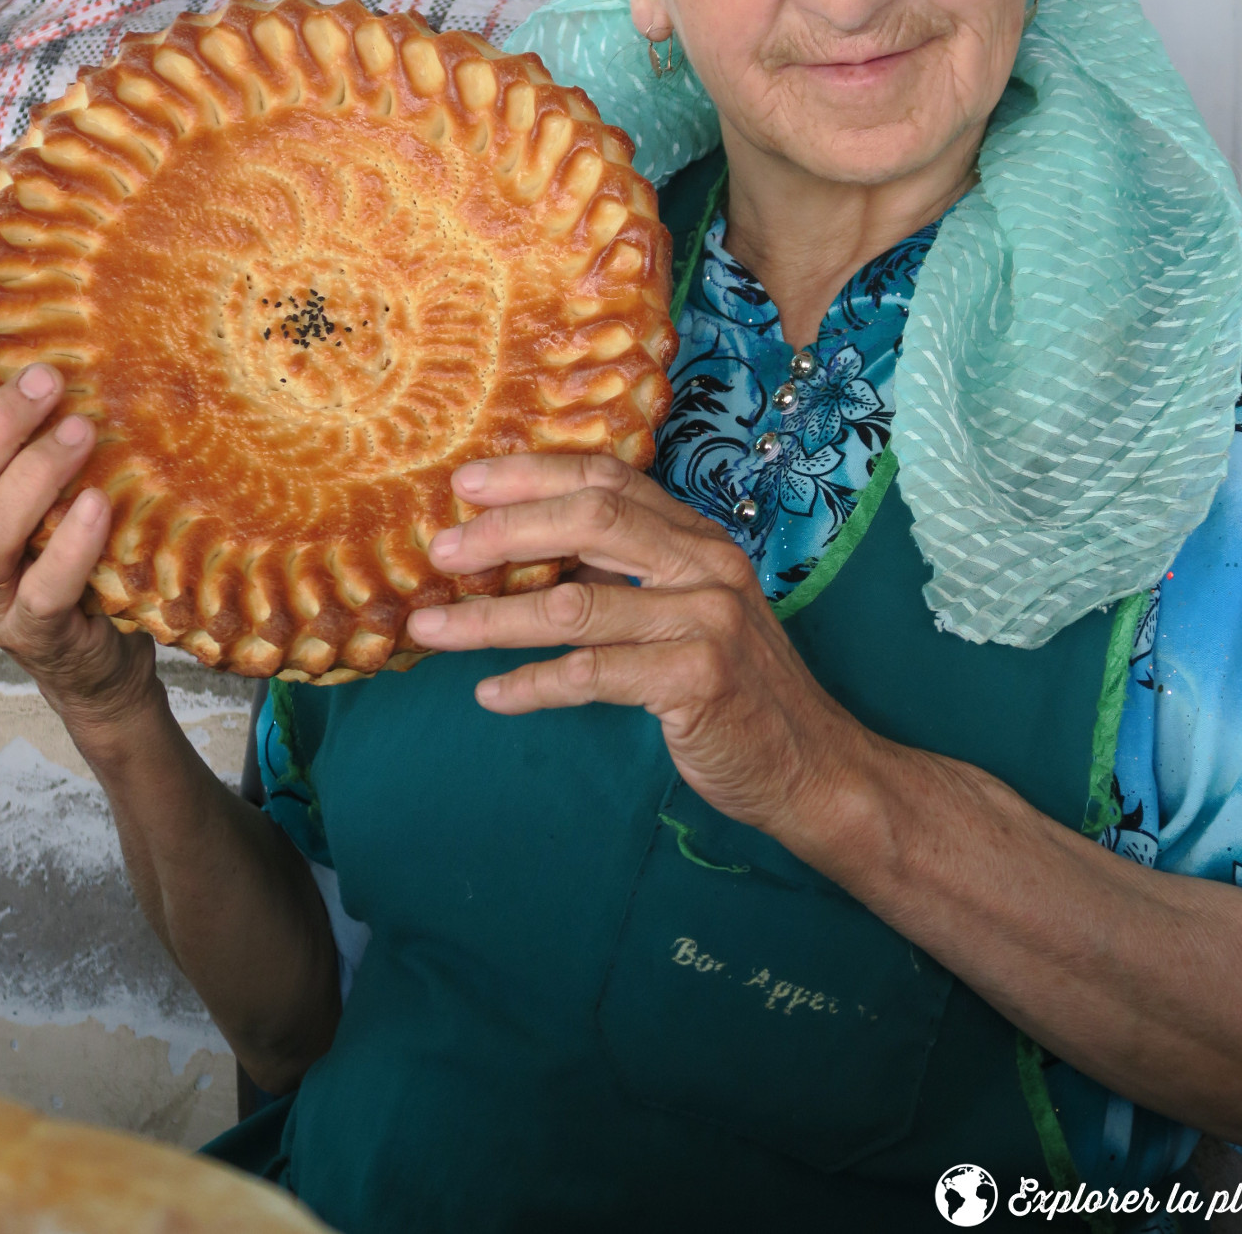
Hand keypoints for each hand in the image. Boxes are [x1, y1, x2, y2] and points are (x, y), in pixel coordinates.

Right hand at [0, 313, 155, 743]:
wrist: (94, 653)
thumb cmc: (62, 546)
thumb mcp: (37, 482)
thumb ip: (28, 429)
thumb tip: (45, 341)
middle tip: (46, 378)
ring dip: (30, 477)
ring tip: (79, 432)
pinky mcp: (33, 632)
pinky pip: (43, 591)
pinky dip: (70, 548)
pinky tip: (97, 505)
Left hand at [406, 454, 874, 838]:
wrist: (810, 766)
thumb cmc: (734, 688)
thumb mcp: (689, 610)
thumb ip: (628, 574)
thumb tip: (525, 549)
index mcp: (698, 538)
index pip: (610, 482)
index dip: (534, 475)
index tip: (467, 483)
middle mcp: (707, 565)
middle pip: (592, 522)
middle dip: (506, 531)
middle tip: (441, 549)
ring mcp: (706, 620)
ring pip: (576, 604)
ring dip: (492, 618)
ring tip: (431, 629)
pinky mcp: (697, 680)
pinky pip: (592, 675)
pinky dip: (532, 685)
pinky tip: (491, 694)